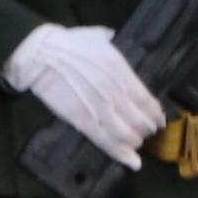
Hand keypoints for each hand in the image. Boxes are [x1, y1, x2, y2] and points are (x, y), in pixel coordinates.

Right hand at [1, 22, 164, 170]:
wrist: (39, 54)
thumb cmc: (67, 42)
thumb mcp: (96, 36)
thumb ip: (109, 42)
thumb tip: (112, 36)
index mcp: (121, 71)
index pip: (146, 100)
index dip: (155, 114)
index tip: (158, 120)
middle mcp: (115, 92)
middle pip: (140, 120)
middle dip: (145, 130)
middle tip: (145, 133)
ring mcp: (99, 108)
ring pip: (127, 134)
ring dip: (134, 142)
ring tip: (134, 143)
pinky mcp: (82, 120)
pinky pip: (106, 141)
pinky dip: (121, 154)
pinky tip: (132, 162)